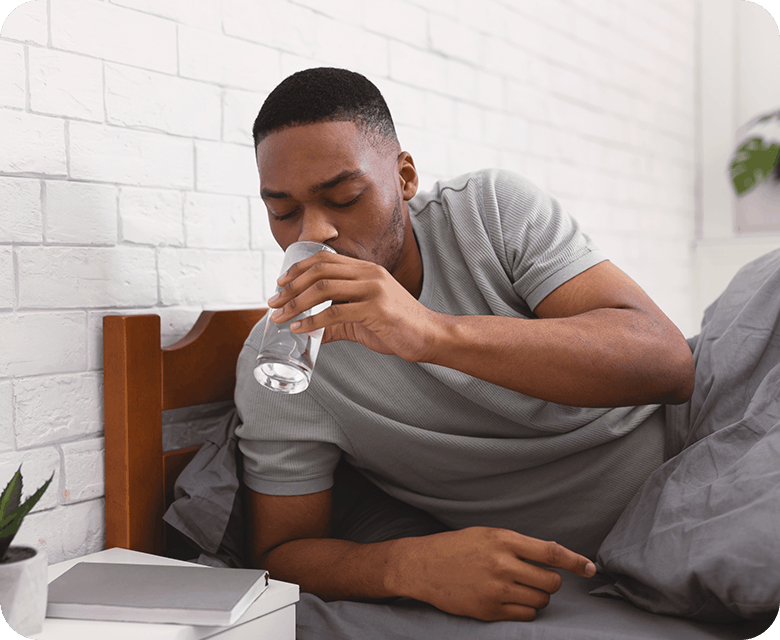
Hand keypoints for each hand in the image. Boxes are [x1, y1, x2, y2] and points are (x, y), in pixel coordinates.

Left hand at [267, 251, 439, 361]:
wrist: (429, 336)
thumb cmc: (398, 328)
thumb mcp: (361, 322)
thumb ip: (335, 324)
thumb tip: (309, 333)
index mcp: (365, 270)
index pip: (324, 259)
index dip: (298, 269)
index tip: (279, 284)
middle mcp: (368, 273)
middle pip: (319, 271)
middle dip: (290, 287)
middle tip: (273, 303)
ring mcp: (373, 289)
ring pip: (323, 289)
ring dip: (296, 303)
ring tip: (280, 317)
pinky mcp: (376, 308)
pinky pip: (335, 313)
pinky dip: (312, 321)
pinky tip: (300, 329)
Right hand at [388, 527, 595, 621]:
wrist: (423, 566)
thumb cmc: (457, 547)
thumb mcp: (488, 534)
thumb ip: (519, 544)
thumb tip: (554, 554)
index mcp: (503, 540)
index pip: (550, 552)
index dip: (575, 561)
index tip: (590, 568)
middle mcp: (502, 564)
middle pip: (550, 582)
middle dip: (551, 583)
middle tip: (539, 579)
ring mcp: (495, 590)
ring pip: (540, 601)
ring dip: (538, 597)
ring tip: (521, 589)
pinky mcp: (489, 610)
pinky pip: (525, 616)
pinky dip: (526, 610)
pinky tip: (512, 600)